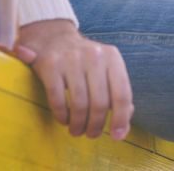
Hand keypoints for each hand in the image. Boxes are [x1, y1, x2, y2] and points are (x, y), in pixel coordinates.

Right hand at [13, 19, 133, 139]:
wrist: (54, 37)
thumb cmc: (85, 62)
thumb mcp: (106, 70)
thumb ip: (118, 94)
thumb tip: (123, 126)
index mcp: (112, 56)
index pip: (122, 93)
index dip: (121, 118)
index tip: (117, 136)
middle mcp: (94, 55)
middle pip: (100, 103)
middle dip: (96, 125)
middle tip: (91, 135)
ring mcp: (71, 59)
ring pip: (79, 104)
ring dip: (78, 124)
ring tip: (77, 130)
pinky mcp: (50, 65)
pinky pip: (58, 100)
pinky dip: (62, 116)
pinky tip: (64, 120)